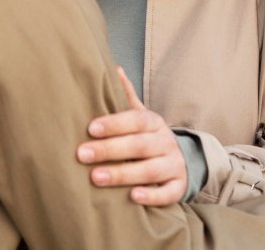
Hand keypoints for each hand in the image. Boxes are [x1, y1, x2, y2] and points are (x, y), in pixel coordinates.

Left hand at [76, 66, 187, 205]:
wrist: (181, 161)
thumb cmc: (148, 137)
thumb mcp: (140, 116)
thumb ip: (126, 96)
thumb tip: (113, 68)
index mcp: (154, 122)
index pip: (136, 120)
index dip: (114, 124)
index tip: (90, 128)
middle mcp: (166, 142)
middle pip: (140, 145)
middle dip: (110, 149)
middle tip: (82, 154)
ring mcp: (174, 165)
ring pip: (151, 170)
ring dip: (123, 174)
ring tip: (96, 178)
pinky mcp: (179, 187)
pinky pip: (169, 193)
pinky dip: (152, 195)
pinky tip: (133, 197)